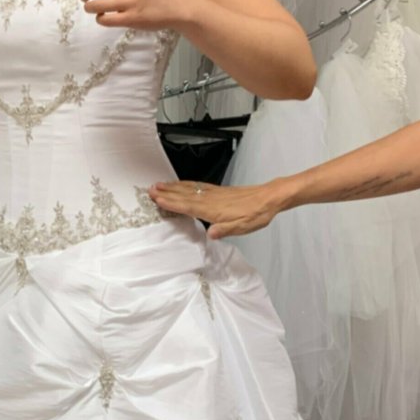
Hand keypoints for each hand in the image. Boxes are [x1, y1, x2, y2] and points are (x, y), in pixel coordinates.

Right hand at [148, 178, 293, 238]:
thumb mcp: (243, 227)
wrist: (269, 198)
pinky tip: (182, 185)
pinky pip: (198, 187)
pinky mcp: (218, 191)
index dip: (172, 203)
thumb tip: (210, 234)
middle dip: (167, 192)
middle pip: (184, 195)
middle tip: (150, 189)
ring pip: (189, 189)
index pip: (188, 206)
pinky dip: (186, 185)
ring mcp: (214, 194)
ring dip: (173, 187)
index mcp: (214, 209)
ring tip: (160, 185)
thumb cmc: (256, 214)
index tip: (157, 199)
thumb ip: (225, 229)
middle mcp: (211, 199)